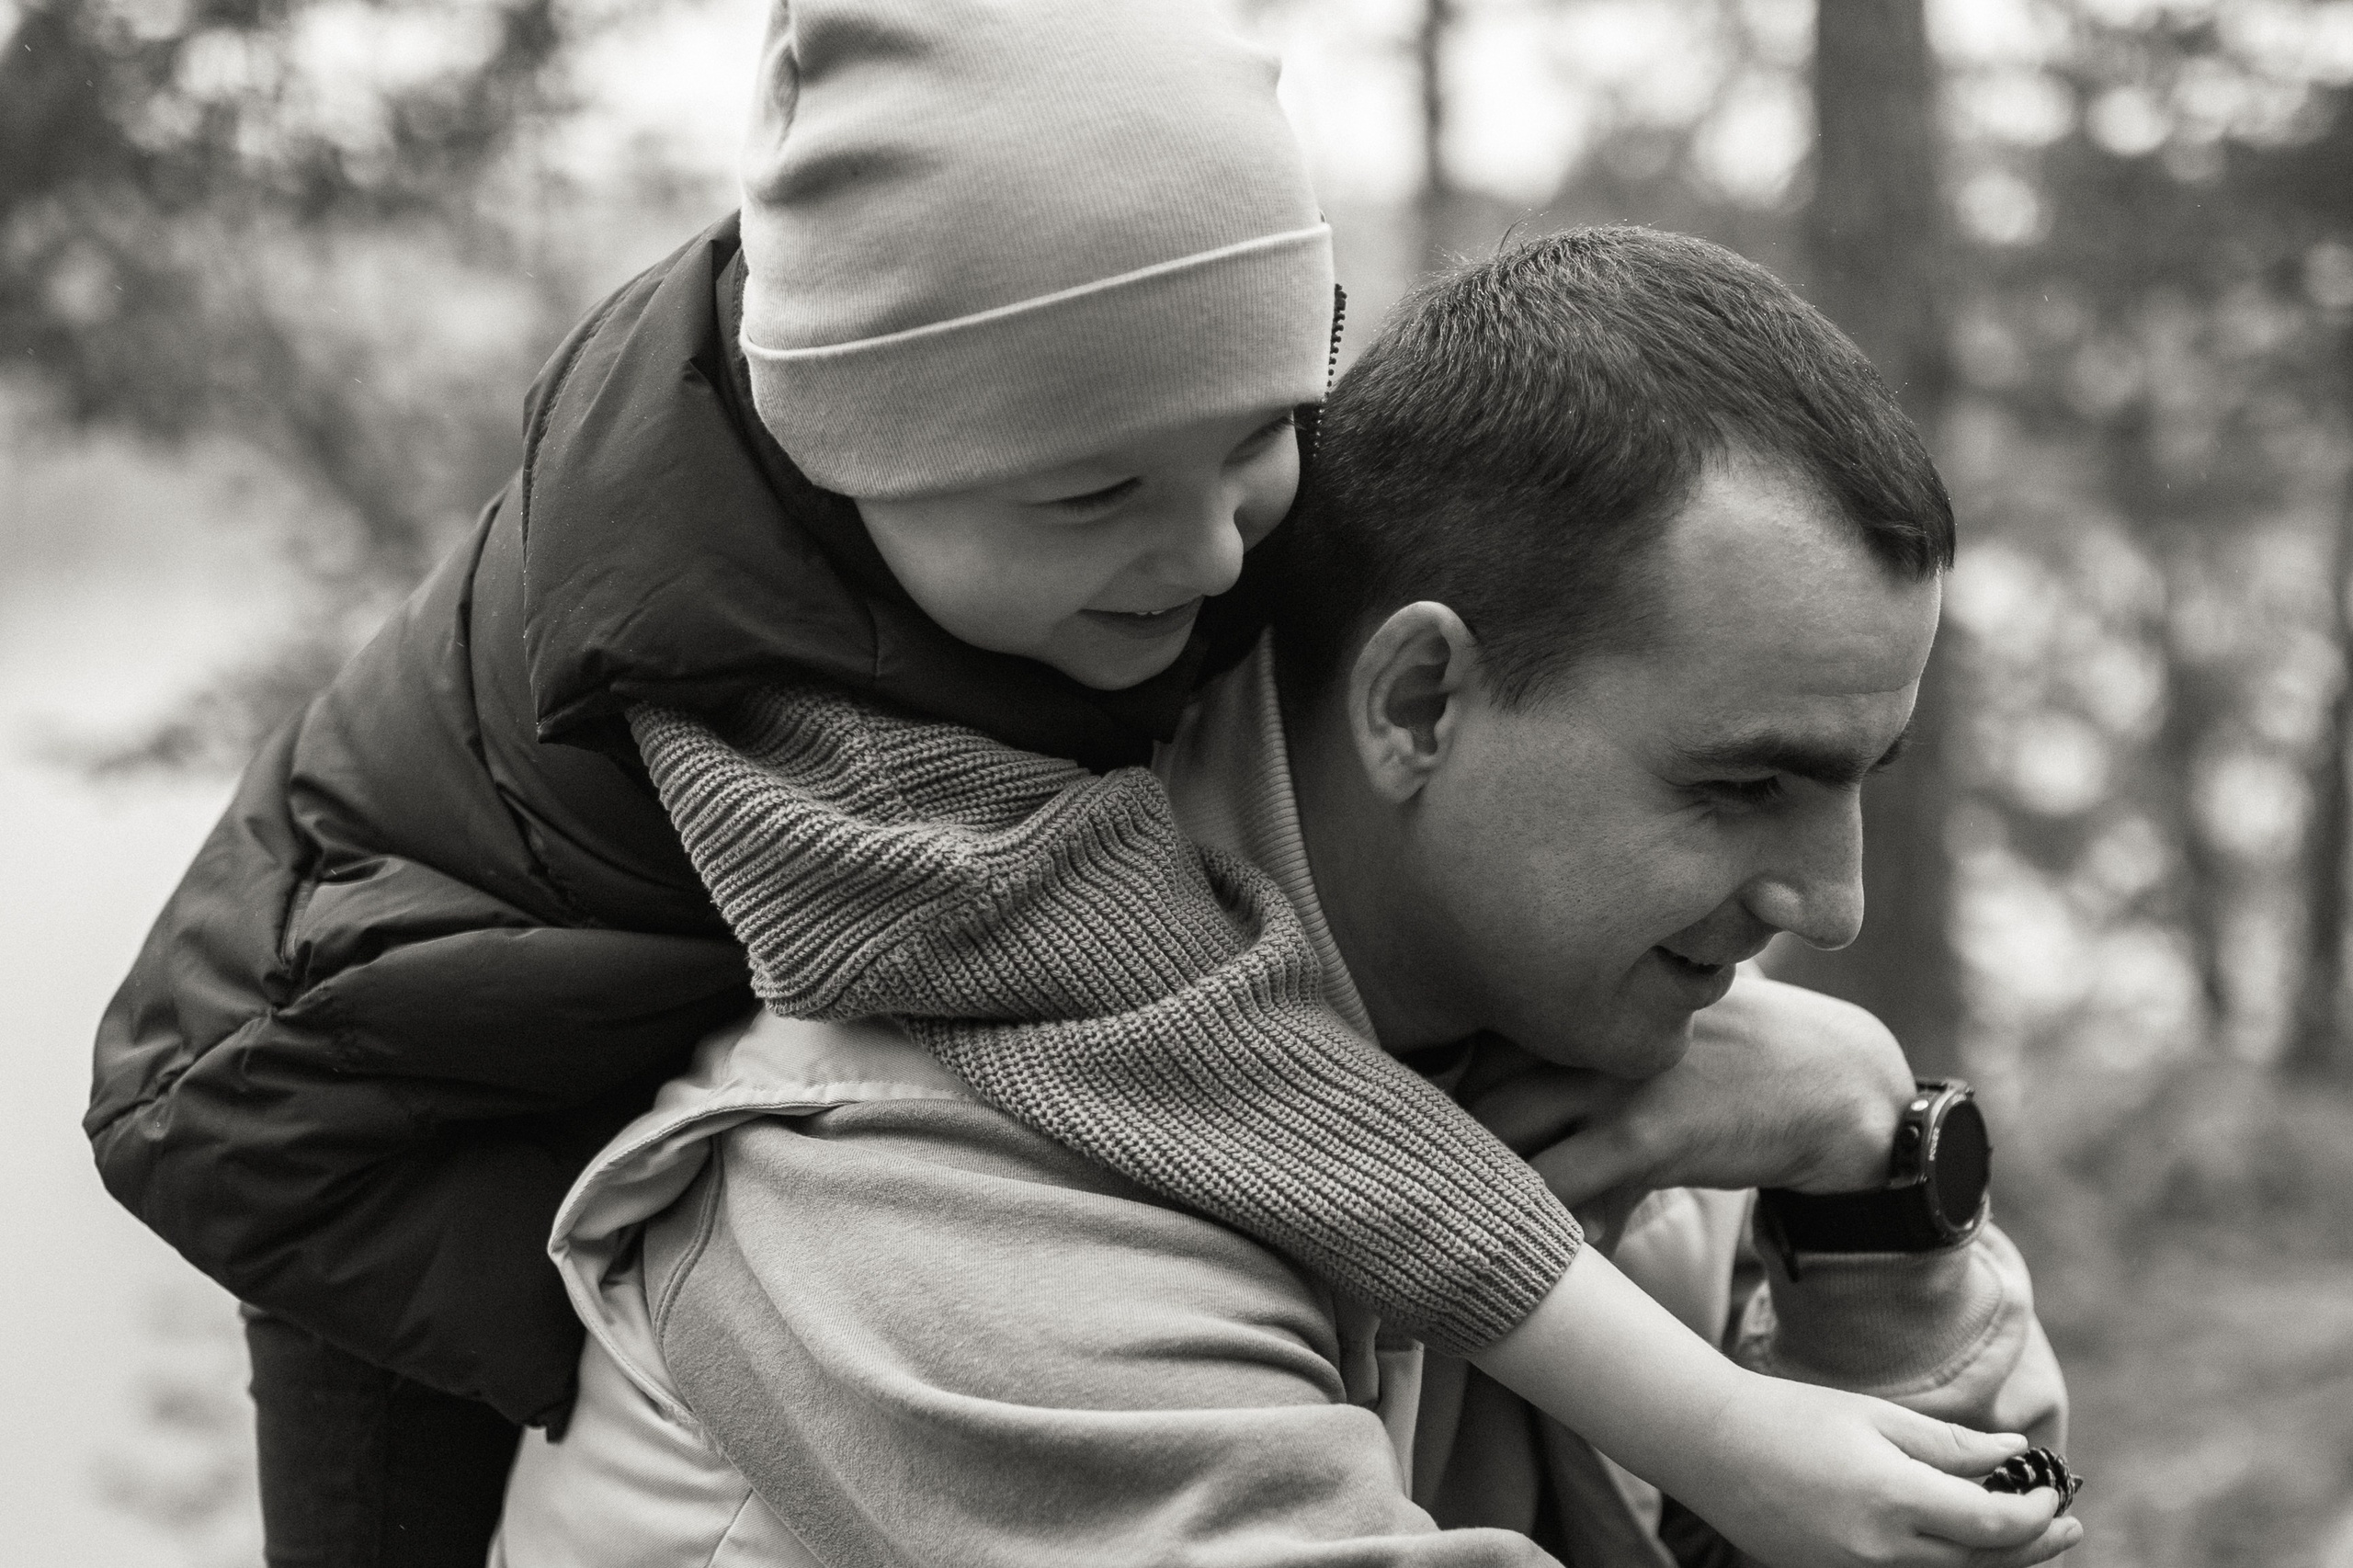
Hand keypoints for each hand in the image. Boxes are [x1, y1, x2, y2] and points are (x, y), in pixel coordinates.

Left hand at [1463, 974, 1915, 1209]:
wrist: (1834, 1084)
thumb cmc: (1733, 1073)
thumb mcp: (1651, 1056)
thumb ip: (1584, 1087)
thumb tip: (1543, 1160)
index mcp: (1579, 1005)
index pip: (1476, 1052)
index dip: (1457, 1108)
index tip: (1454, 1155)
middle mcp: (1582, 1031)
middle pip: (1472, 1093)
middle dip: (1455, 1153)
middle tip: (1456, 1209)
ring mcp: (1609, 1077)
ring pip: (1500, 1136)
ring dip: (1488, 1191)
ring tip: (1489, 1237)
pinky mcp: (1645, 1130)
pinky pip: (1560, 1183)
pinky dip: (1546, 1220)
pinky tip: (1567, 1243)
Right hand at [1681, 1373, 2082, 1567]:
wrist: (1711, 1447)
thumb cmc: (1791, 1416)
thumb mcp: (1876, 1416)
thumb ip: (1950, 1444)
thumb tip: (2015, 1452)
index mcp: (1894, 1498)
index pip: (1995, 1526)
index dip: (2037, 1512)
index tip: (2053, 1487)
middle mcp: (1881, 1550)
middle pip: (1983, 1564)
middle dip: (2035, 1546)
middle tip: (2070, 1526)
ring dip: (1997, 1560)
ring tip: (2033, 1539)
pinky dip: (1950, 1562)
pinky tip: (1967, 1542)